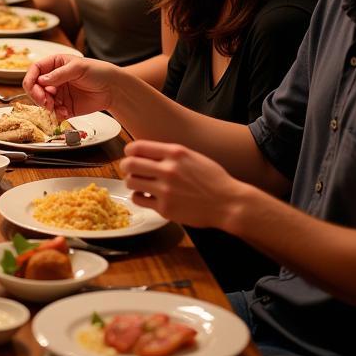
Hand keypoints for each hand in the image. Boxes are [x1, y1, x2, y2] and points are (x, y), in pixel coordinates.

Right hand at [22, 54, 116, 118]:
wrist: (113, 89)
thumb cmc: (98, 71)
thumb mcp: (78, 68)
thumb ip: (59, 74)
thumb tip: (42, 80)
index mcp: (54, 65)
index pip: (34, 71)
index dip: (31, 79)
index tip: (36, 88)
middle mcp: (53, 79)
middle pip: (34, 88)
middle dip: (37, 96)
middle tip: (46, 101)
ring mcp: (58, 94)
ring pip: (42, 102)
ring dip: (46, 106)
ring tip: (57, 107)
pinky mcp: (65, 107)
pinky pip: (54, 113)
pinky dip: (56, 114)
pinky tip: (65, 112)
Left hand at [120, 140, 243, 228]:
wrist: (229, 203)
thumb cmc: (213, 179)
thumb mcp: (192, 156)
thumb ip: (169, 153)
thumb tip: (144, 152)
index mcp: (175, 153)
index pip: (137, 147)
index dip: (129, 152)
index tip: (130, 155)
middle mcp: (168, 170)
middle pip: (129, 164)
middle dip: (126, 166)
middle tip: (129, 170)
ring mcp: (165, 190)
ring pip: (131, 182)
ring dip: (132, 182)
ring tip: (139, 183)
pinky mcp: (165, 209)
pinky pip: (139, 199)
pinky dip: (139, 197)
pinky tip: (146, 196)